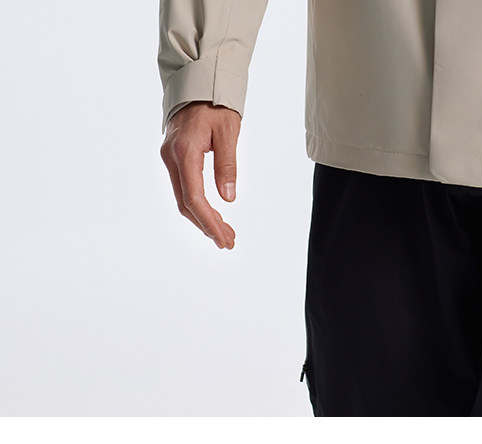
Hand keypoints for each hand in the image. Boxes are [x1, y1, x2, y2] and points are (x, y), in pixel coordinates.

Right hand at [159, 101, 240, 249]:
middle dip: (207, 225)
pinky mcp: (173, 156)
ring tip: (224, 232)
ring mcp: (169, 157)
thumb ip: (227, 165)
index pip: (194, 198)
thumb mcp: (228, 132)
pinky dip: (197, 204)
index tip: (225, 238)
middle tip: (228, 241)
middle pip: (185, 203)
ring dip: (202, 217)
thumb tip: (228, 198)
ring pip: (183, 197)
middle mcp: (171, 157)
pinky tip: (211, 213)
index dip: (209, 222)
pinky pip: (183, 187)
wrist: (197, 82)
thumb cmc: (215, 103)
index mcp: (185, 152)